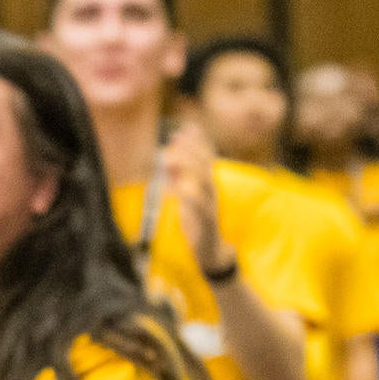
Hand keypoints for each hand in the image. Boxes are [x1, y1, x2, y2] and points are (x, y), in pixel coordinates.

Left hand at [164, 126, 234, 274]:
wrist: (210, 252)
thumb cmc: (197, 222)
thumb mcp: (185, 196)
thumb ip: (177, 177)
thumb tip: (166, 157)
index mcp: (207, 185)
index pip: (206, 158)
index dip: (197, 142)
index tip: (185, 127)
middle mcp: (212, 192)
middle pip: (205, 165)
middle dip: (190, 149)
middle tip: (174, 137)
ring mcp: (211, 206)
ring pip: (204, 182)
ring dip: (189, 167)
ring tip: (170, 157)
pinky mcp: (207, 222)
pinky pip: (201, 207)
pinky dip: (190, 195)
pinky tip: (179, 187)